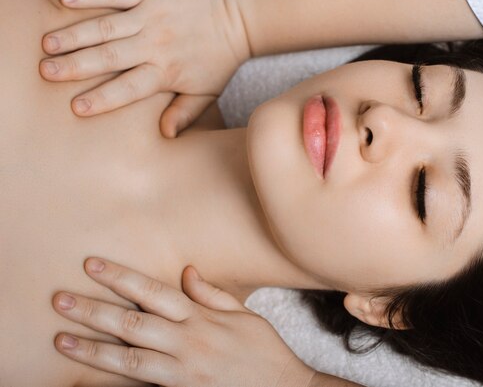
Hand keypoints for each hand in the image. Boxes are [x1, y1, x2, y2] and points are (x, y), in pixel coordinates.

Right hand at [40, 0, 250, 137]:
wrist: (238, 19)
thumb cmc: (219, 60)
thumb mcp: (207, 94)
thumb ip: (184, 114)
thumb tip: (165, 135)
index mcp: (166, 72)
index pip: (129, 88)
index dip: (102, 98)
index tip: (76, 107)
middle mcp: (156, 44)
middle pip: (110, 57)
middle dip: (76, 66)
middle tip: (46, 72)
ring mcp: (152, 15)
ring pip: (107, 26)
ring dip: (75, 34)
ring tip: (48, 44)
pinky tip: (66, 1)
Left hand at [52, 258, 314, 386]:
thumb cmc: (265, 350)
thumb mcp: (244, 315)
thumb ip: (212, 294)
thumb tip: (186, 271)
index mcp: (202, 318)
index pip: (154, 291)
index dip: (121, 278)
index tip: (92, 265)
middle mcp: (189, 342)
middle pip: (133, 323)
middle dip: (94, 310)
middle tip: (60, 300)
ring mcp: (184, 373)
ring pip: (130, 360)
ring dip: (94, 350)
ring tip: (63, 340)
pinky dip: (116, 383)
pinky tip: (92, 379)